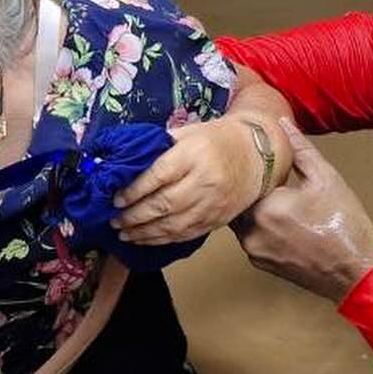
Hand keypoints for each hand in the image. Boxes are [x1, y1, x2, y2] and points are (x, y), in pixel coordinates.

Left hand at [113, 117, 275, 243]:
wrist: (257, 155)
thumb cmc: (217, 140)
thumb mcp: (188, 133)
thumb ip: (159, 147)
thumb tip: (124, 163)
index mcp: (194, 154)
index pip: (158, 176)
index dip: (134, 191)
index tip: (116, 199)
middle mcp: (204, 181)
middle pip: (164, 204)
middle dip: (134, 216)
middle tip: (115, 220)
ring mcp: (212, 204)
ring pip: (174, 225)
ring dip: (145, 233)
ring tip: (125, 234)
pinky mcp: (217, 220)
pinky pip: (186, 234)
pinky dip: (162, 240)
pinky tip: (146, 239)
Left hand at [237, 119, 372, 301]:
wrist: (356, 271)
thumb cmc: (345, 225)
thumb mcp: (326, 178)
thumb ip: (300, 149)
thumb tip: (284, 124)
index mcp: (265, 208)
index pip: (240, 178)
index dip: (248, 165)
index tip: (255, 155)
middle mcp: (252, 232)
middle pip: (236, 200)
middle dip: (247, 186)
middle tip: (264, 174)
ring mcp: (254, 250)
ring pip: (240, 219)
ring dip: (252, 206)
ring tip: (273, 194)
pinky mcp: (260, 263)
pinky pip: (249, 237)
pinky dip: (258, 225)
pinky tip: (280, 219)